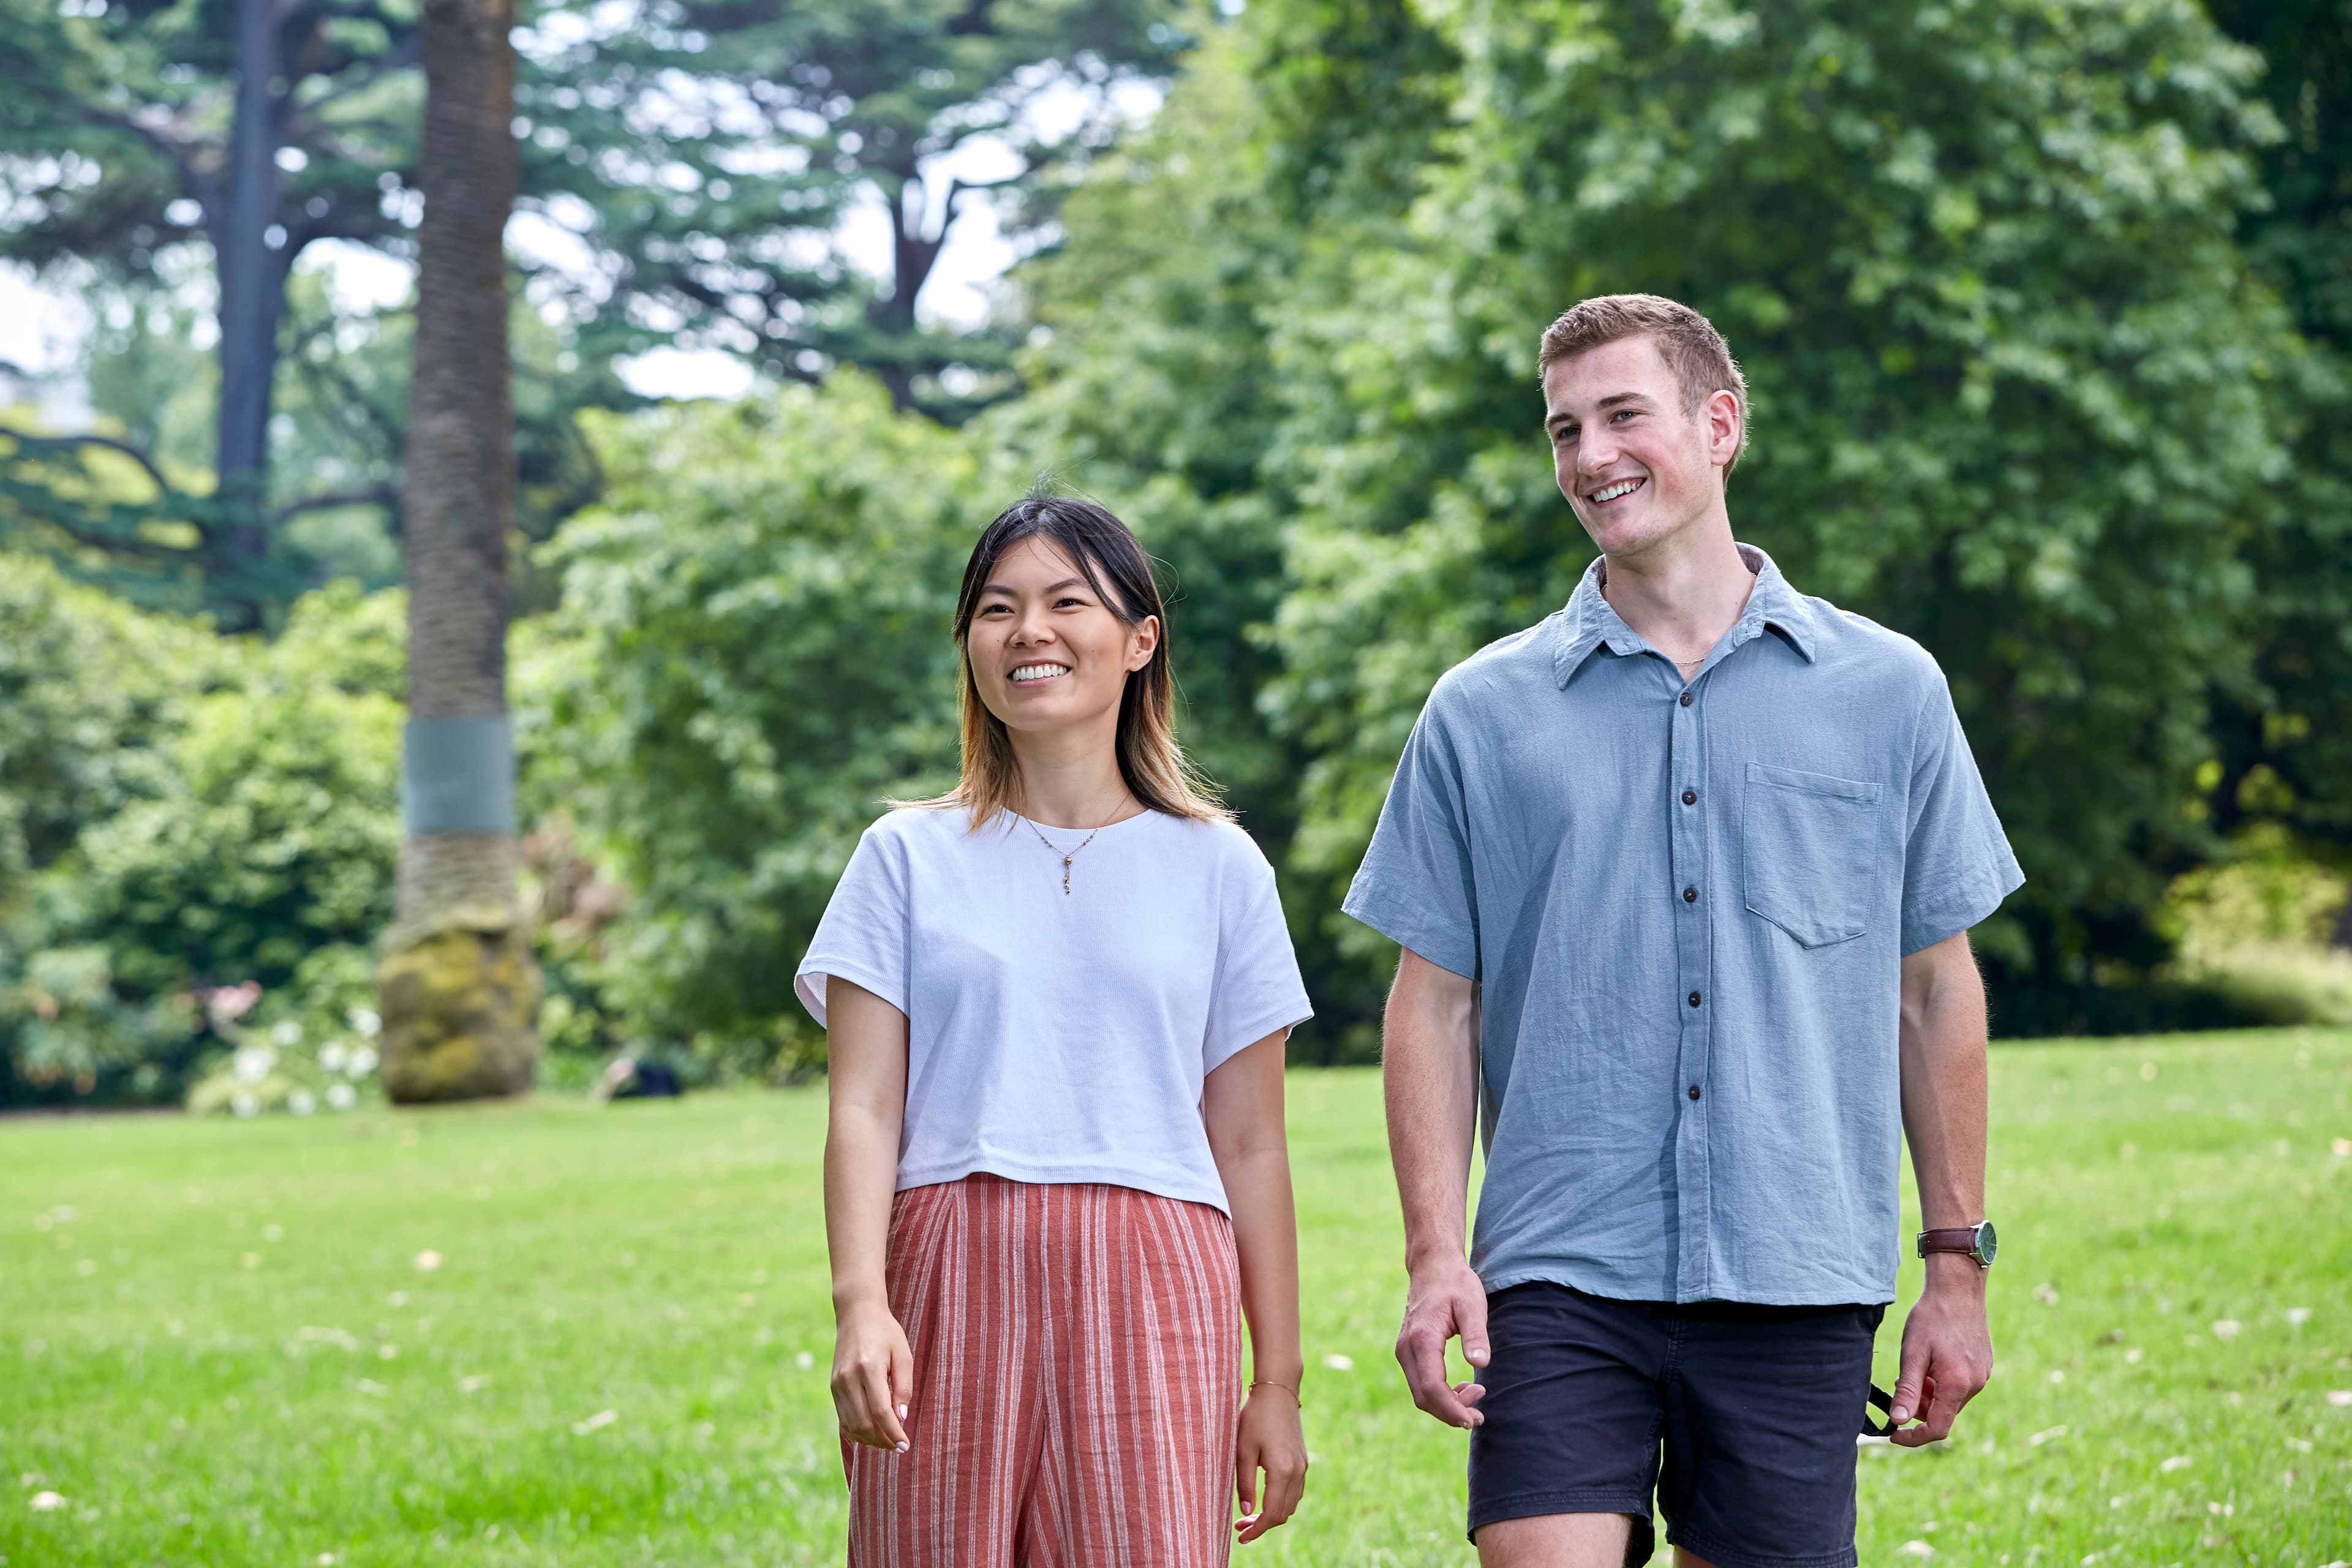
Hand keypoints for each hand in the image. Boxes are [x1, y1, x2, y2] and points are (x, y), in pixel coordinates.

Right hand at [830, 1295, 912, 1450]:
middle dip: (883, 1441)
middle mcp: (848, 1378)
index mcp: (868, 1367)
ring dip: (870, 1440)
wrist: (857, 1314)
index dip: (893, 1433)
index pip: (881, 1412)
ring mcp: (837, 1383)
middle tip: (898, 1447)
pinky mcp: (833, 1386)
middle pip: (865, 1423)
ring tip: (888, 1444)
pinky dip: (857, 1432)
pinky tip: (872, 1435)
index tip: (905, 1445)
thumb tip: (901, 1418)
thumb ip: (903, 1387)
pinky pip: (843, 1418)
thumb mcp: (903, 1354)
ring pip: (852, 1425)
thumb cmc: (886, 1332)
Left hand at [1232, 1383, 1306, 1542]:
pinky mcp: (1302, 1461)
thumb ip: (1245, 1484)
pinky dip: (1281, 1502)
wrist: (1278, 1392)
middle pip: (1283, 1513)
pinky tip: (1263, 1499)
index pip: (1272, 1513)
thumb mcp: (1243, 1450)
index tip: (1241, 1537)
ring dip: (1272, 1514)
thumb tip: (1246, 1512)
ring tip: (1248, 1516)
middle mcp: (1298, 1472)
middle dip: (1262, 1525)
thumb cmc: (1255, 1418)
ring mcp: (1303, 1466)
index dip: (1257, 1530)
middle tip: (1239, 1527)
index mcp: (1283, 1471)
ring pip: (1291, 1504)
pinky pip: (1295, 1492)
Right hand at [1394, 1257, 1489, 1427]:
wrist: (1433, 1267)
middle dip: (1451, 1412)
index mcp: (1422, 1339)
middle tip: (1479, 1415)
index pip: (1432, 1387)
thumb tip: (1480, 1363)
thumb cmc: (1455, 1284)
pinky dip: (1440, 1394)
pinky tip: (1462, 1386)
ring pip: (1420, 1393)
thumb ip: (1476, 1335)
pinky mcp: (1408, 1353)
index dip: (1452, 1409)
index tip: (1474, 1419)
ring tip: (1476, 1393)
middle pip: (1423, 1397)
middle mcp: (1406, 1349)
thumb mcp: (1472, 1305)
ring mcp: (1404, 1351)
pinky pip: (1421, 1383)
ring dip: (1447, 1404)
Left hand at [1887, 1257, 1992, 1446]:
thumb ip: (1908, 1391)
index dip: (1914, 1437)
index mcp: (1957, 1385)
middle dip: (1919, 1407)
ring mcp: (1982, 1376)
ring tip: (1917, 1368)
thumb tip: (1898, 1421)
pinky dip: (1942, 1383)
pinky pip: (1960, 1386)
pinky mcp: (1983, 1367)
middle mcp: (1975, 1385)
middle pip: (1943, 1414)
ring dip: (1930, 1393)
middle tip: (1901, 1383)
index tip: (1894, 1434)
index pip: (1937, 1428)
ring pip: (1950, 1400)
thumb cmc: (1932, 1318)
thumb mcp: (1913, 1354)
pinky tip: (1933, 1360)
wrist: (1958, 1289)